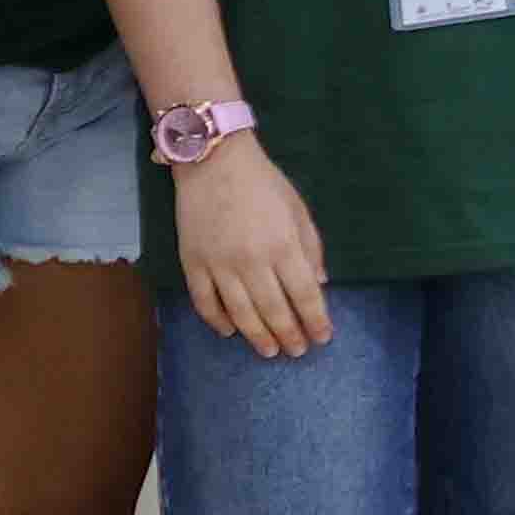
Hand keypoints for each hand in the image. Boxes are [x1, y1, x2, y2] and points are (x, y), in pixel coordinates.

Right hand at [177, 135, 331, 360]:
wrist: (213, 162)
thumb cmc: (263, 184)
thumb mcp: (298, 210)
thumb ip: (311, 248)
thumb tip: (320, 285)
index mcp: (283, 245)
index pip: (305, 294)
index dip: (315, 320)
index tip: (323, 337)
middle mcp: (252, 260)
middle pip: (274, 309)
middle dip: (289, 335)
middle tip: (297, 351)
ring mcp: (219, 264)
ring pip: (240, 313)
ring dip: (257, 336)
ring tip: (269, 351)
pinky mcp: (192, 263)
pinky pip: (204, 302)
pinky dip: (216, 321)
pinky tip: (230, 332)